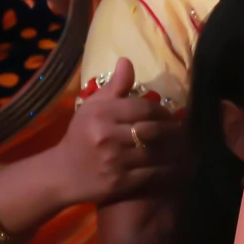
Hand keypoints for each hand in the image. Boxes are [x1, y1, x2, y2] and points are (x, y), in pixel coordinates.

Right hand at [39, 61, 179, 208]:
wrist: (61, 174)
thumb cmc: (80, 136)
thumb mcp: (92, 107)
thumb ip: (114, 86)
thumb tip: (127, 61)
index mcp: (102, 115)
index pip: (144, 108)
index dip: (163, 111)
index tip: (171, 115)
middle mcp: (107, 137)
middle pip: (153, 130)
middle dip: (172, 130)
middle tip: (182, 131)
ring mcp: (114, 161)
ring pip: (155, 152)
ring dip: (174, 150)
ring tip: (182, 147)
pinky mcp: (120, 183)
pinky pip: (152, 174)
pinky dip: (167, 170)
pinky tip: (174, 167)